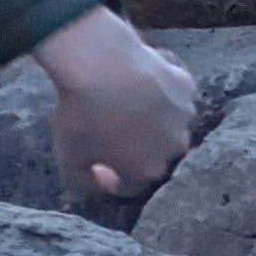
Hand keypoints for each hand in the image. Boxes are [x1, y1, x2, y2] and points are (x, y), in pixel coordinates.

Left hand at [34, 6, 197, 198]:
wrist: (100, 67)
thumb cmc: (81, 115)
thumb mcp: (68, 158)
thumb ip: (81, 183)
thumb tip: (93, 188)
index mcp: (149, 170)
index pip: (132, 183)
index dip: (110, 174)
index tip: (94, 158)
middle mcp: (175, 147)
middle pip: (154, 152)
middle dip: (135, 144)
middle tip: (108, 124)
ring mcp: (184, 116)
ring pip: (168, 120)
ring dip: (150, 114)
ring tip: (121, 97)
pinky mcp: (187, 86)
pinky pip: (174, 90)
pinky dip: (160, 86)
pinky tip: (138, 76)